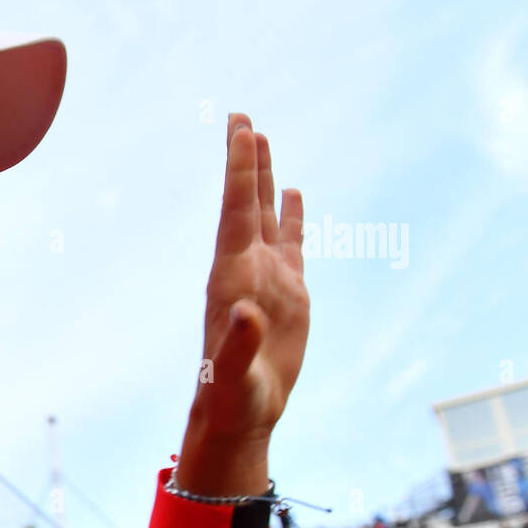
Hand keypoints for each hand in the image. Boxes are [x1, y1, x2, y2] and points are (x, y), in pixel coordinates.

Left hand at [175, 113, 309, 494]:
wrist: (242, 412)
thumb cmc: (232, 395)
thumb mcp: (235, 373)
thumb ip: (240, 343)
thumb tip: (248, 312)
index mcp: (231, 276)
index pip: (237, 212)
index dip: (239, 172)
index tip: (240, 130)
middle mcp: (246, 268)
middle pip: (246, 203)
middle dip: (244, 160)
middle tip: (240, 116)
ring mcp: (268, 277)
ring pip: (267, 216)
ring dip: (265, 179)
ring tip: (261, 138)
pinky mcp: (289, 294)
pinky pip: (292, 243)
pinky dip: (294, 216)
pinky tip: (296, 193)